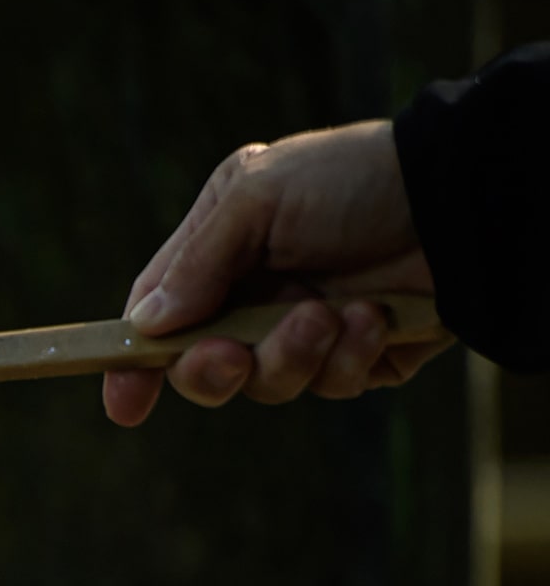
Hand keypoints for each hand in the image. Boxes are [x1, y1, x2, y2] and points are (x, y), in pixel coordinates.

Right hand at [103, 120, 448, 426]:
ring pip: (269, 384)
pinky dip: (351, 356)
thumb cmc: (353, 179)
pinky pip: (333, 386)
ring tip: (332, 315)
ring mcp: (307, 329)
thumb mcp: (258, 196)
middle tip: (231, 356)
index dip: (134, 362)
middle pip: (204, 366)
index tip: (124, 405)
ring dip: (294, 356)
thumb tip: (145, 326)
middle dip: (212, 370)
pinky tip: (376, 317)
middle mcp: (257, 292)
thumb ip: (196, 263)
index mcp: (220, 247)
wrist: (462, 200)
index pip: (158, 312)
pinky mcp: (359, 356)